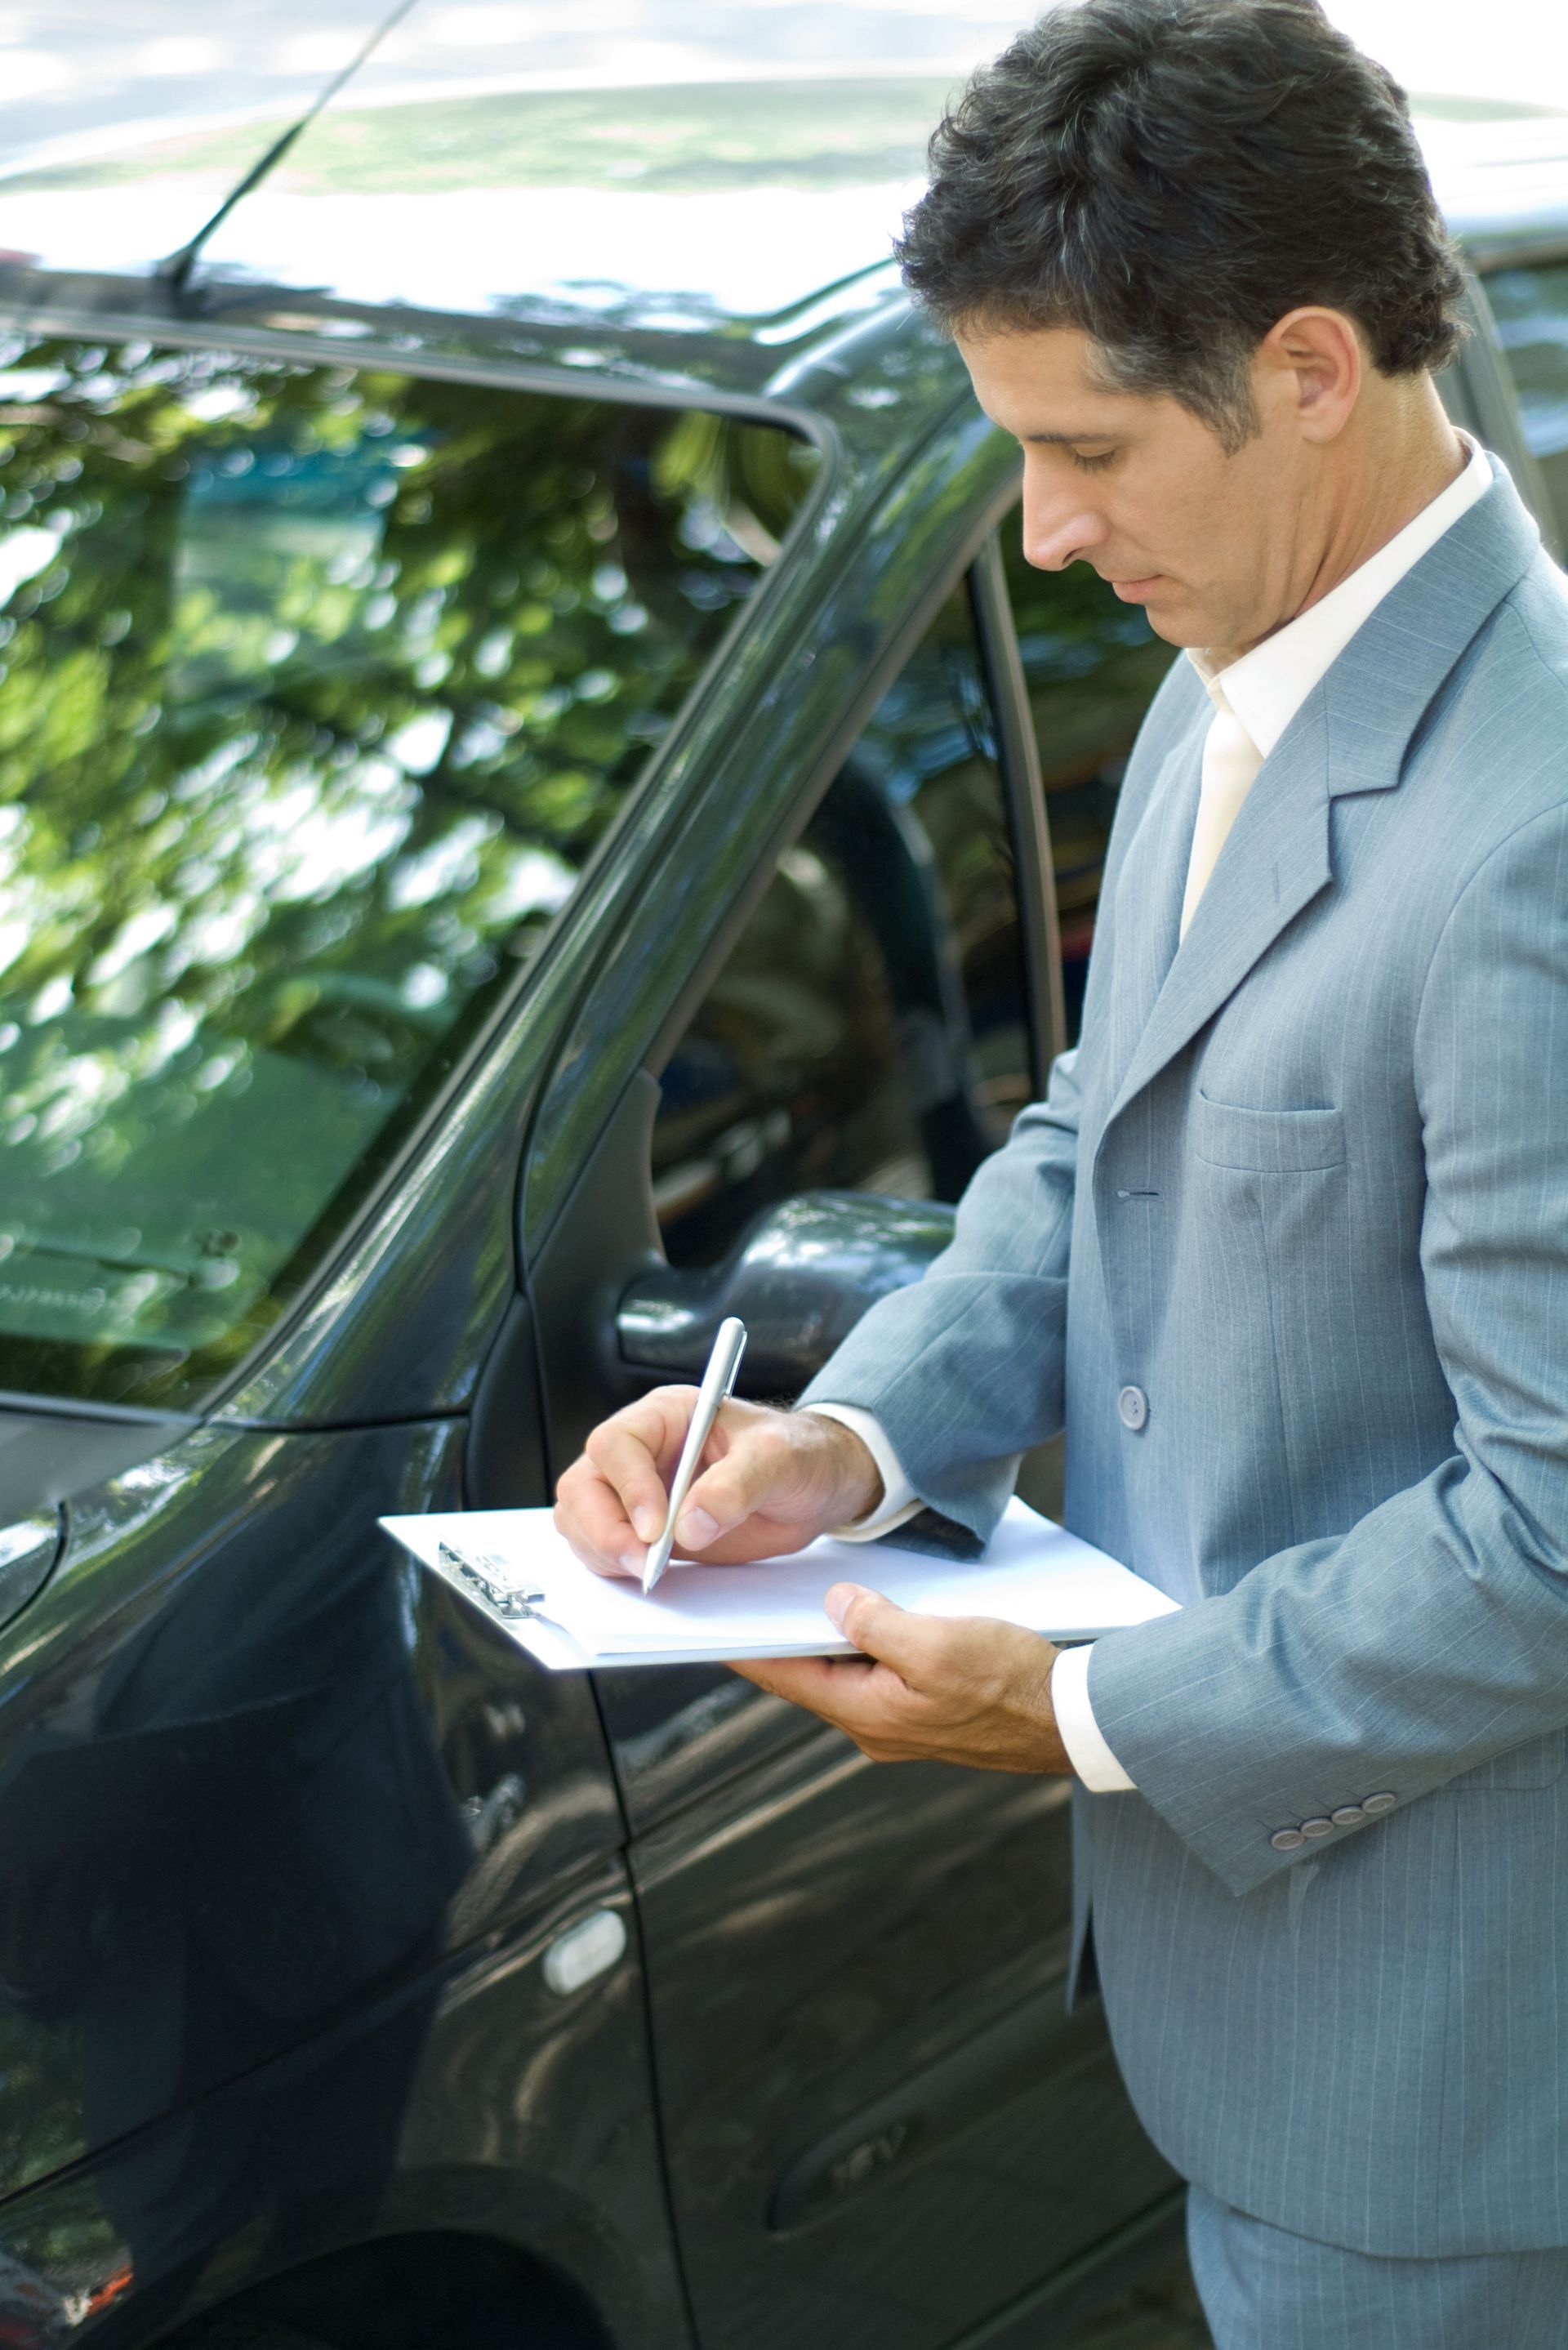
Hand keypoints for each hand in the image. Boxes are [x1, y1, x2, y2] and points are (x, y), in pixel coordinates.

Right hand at [554, 1390, 883, 1577]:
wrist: (815, 1487)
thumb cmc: (799, 1455)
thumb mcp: (780, 1460)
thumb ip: (738, 1486)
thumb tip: (689, 1525)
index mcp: (668, 1416)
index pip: (618, 1444)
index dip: (628, 1487)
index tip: (656, 1530)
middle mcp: (642, 1451)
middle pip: (585, 1486)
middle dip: (604, 1529)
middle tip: (643, 1564)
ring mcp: (638, 1493)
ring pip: (582, 1520)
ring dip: (604, 1551)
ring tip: (649, 1573)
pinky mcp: (645, 1531)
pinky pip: (605, 1548)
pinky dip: (614, 1567)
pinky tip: (647, 1577)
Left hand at [732, 1583, 1071, 1774]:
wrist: (1071, 1720)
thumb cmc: (1011, 1682)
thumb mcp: (936, 1641)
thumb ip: (876, 1623)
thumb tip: (835, 1606)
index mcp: (866, 1712)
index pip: (785, 1677)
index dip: (744, 1649)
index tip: (708, 1627)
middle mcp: (874, 1726)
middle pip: (811, 1675)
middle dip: (783, 1638)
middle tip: (748, 1600)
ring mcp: (900, 1723)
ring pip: (846, 1673)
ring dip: (828, 1639)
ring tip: (805, 1599)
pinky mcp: (926, 1712)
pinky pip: (878, 1675)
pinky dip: (865, 1646)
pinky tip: (871, 1616)